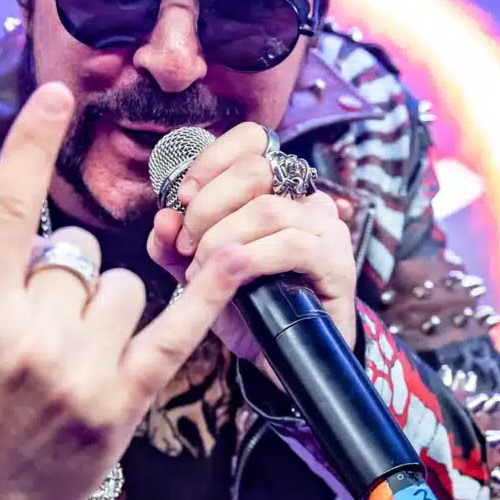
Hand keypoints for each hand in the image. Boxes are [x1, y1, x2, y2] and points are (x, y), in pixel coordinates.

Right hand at [0, 83, 249, 499]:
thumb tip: (55, 235)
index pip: (8, 208)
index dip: (32, 144)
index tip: (57, 94)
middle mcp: (31, 337)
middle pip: (77, 255)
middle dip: (62, 280)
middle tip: (38, 333)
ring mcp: (82, 371)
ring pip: (124, 286)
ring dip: (105, 308)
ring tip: (74, 356)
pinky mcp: (123, 402)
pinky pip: (176, 330)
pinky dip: (210, 291)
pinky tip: (239, 254)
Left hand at [147, 123, 357, 384]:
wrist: (282, 359)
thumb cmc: (244, 306)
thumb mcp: (196, 272)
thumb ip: (172, 245)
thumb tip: (162, 218)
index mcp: (275, 186)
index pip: (251, 140)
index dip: (210, 162)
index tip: (181, 199)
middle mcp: (306, 197)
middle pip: (255, 169)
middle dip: (207, 207)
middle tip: (186, 246)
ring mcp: (326, 227)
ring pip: (267, 209)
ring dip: (221, 240)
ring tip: (201, 271)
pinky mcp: (337, 260)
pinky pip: (291, 244)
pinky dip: (250, 259)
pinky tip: (230, 277)